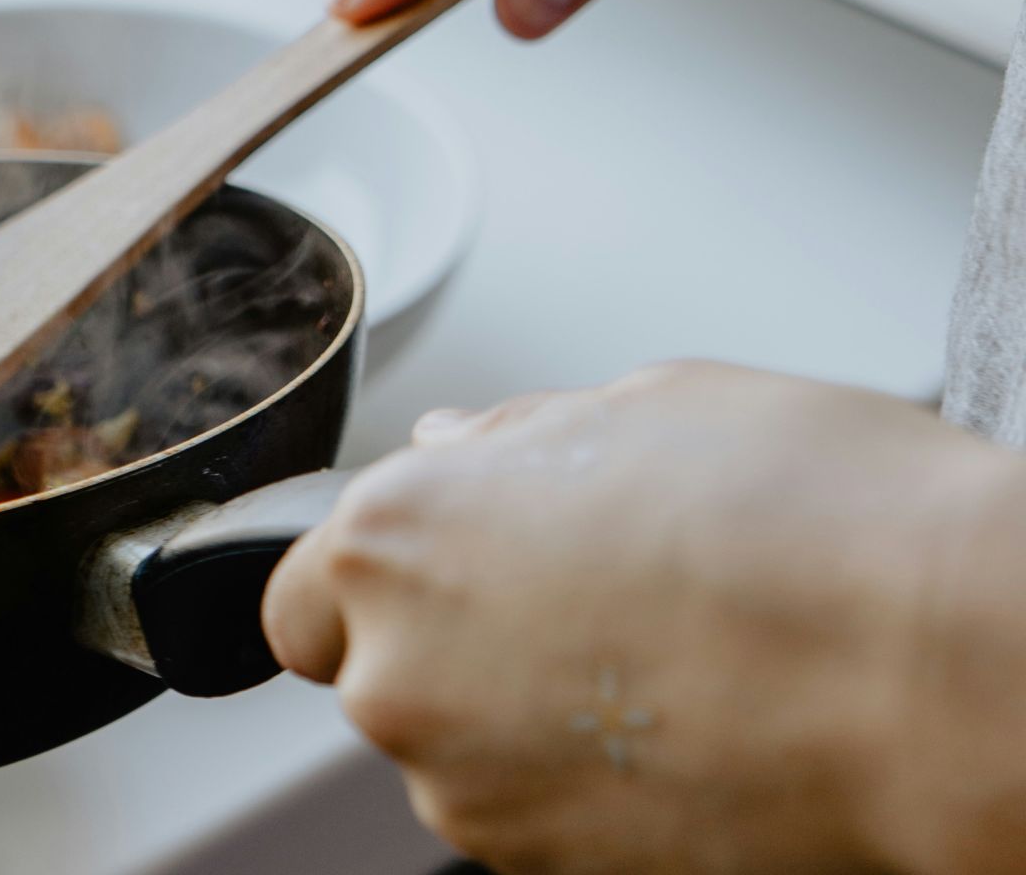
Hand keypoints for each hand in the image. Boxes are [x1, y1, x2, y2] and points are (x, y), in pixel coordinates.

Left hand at [264, 361, 1025, 872]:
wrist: (936, 671)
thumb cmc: (810, 518)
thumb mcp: (647, 404)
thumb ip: (512, 437)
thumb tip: (457, 446)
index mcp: (394, 539)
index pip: (296, 594)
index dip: (367, 582)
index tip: (439, 569)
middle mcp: (400, 673)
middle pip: (378, 672)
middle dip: (451, 639)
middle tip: (580, 597)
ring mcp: (469, 787)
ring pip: (456, 747)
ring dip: (518, 711)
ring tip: (655, 656)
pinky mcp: (546, 868)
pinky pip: (527, 809)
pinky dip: (577, 778)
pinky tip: (678, 721)